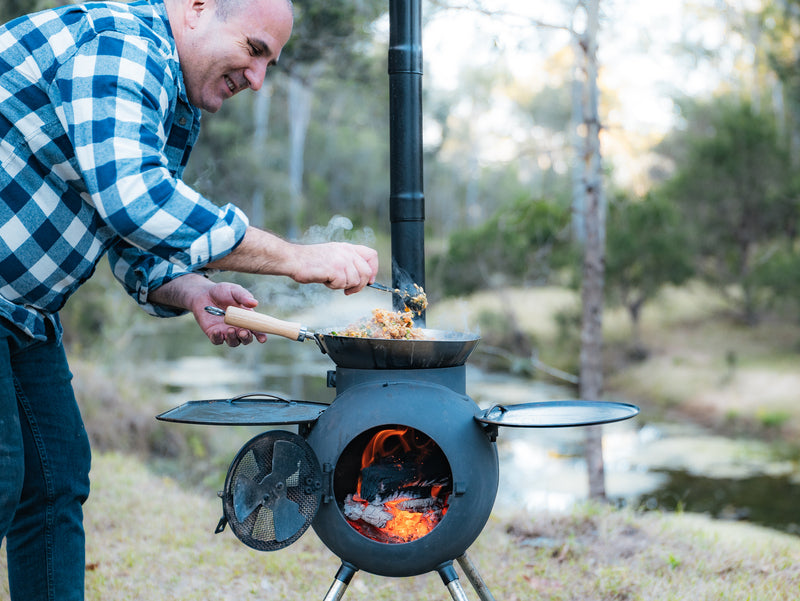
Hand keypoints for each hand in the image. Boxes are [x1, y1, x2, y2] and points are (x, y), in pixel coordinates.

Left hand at [149, 275, 267, 346]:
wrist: (203, 294)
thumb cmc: (222, 291)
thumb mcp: (234, 290)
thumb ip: (243, 296)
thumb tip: (254, 302)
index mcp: (247, 319)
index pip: (257, 330)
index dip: (261, 335)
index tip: (262, 339)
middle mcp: (238, 328)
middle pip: (246, 339)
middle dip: (246, 338)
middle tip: (244, 332)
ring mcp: (226, 332)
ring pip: (233, 342)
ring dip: (234, 338)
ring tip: (230, 329)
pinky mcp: (214, 334)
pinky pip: (217, 340)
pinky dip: (218, 338)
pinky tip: (216, 331)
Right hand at [206, 227, 378, 293]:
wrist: (294, 260)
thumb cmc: (311, 262)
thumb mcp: (333, 256)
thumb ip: (348, 263)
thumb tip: (365, 278)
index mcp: (347, 248)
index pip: (372, 255)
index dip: (373, 269)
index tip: (369, 280)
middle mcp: (346, 252)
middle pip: (367, 273)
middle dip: (360, 285)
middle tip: (348, 290)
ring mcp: (341, 260)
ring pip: (355, 281)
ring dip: (344, 286)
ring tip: (331, 282)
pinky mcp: (334, 269)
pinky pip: (342, 284)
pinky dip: (334, 287)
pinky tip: (325, 281)